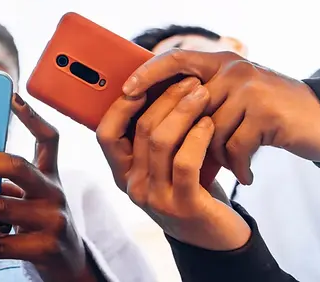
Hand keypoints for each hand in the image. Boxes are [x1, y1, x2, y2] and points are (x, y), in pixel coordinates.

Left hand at [0, 95, 97, 281]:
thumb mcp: (33, 199)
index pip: (49, 139)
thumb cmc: (39, 228)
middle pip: (16, 166)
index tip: (12, 96)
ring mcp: (52, 220)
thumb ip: (9, 183)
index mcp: (50, 177)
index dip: (32, 117)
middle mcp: (54, 193)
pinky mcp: (45, 248)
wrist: (70, 268)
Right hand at [96, 77, 251, 250]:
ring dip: (184, 111)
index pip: (106, 133)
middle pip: (140, 130)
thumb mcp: (163, 165)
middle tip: (190, 82)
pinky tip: (209, 123)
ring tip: (202, 95)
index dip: (121, 106)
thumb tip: (153, 86)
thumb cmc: (190, 189)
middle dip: (166, 98)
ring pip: (161, 141)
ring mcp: (155, 198)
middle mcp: (132, 186)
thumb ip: (152, 137)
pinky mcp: (183, 206)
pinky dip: (197, 136)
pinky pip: (185, 162)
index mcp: (122, 173)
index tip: (144, 82)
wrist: (214, 238)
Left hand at [122, 49, 319, 184]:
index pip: (174, 58)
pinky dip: (239, 166)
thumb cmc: (270, 115)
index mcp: (220, 62)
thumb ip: (203, 98)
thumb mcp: (235, 97)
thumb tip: (153, 114)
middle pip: (188, 107)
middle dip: (187, 138)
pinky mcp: (266, 111)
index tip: (126, 93)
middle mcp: (233, 69)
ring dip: (218, 156)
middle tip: (190, 162)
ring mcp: (250, 88)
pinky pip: (234, 146)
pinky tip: (246, 175)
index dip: (148, 74)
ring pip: (210, 131)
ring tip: (232, 166)